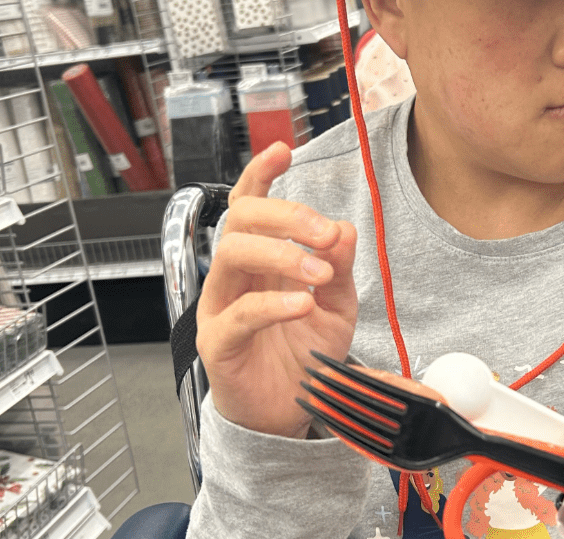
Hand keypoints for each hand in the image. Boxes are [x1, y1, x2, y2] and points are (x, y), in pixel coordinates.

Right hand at [195, 142, 358, 438]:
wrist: (289, 413)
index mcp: (261, 258)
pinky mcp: (218, 344)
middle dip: (286, 215)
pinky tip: (303, 305)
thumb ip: (340, 266)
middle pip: (241, 219)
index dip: (261, 173)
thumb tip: (345, 229)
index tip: (283, 151)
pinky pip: (239, 314)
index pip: (250, 204)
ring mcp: (221, 307)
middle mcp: (235, 275)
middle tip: (326, 233)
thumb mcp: (337, 303)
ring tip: (319, 273)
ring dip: (281, 254)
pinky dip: (273, 304)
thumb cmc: (305, 351)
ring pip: (231, 255)